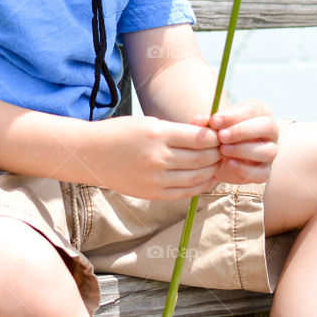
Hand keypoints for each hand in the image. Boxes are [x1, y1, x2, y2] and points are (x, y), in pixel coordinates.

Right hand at [84, 114, 222, 199]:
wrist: (91, 154)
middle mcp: (158, 158)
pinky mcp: (152, 194)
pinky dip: (200, 187)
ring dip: (212, 171)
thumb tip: (208, 136)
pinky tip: (207, 179)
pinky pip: (184, 193)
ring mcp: (155, 179)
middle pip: (202, 158)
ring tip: (218, 163)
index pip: (200, 138)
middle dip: (218, 154)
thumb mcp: (149, 123)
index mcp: (158, 134)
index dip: (216, 138)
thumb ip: (178, 131)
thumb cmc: (121, 133)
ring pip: (196, 177)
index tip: (220, 135)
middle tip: (225, 149)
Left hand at [190, 99, 278, 185]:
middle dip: (242, 131)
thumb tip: (197, 121)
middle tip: (221, 136)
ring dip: (243, 150)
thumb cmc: (219, 133)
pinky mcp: (265, 171)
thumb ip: (206, 122)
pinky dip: (245, 169)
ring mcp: (270, 151)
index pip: (254, 109)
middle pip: (267, 126)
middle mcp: (270, 130)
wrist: (220, 157)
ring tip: (222, 150)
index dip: (234, 115)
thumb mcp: (213, 125)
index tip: (214, 121)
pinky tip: (228, 164)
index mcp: (259, 112)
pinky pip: (262, 173)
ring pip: (268, 150)